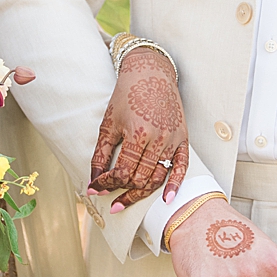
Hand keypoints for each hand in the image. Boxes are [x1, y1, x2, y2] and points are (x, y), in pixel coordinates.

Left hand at [88, 47, 188, 208]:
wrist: (151, 73)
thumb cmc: (127, 95)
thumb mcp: (108, 123)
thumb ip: (101, 153)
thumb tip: (93, 180)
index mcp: (137, 133)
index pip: (122, 171)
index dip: (107, 183)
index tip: (97, 189)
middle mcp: (158, 138)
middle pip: (141, 178)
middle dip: (123, 193)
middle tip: (113, 204)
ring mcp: (172, 139)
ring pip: (158, 176)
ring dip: (143, 193)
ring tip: (127, 202)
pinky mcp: (183, 138)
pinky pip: (181, 167)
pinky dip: (175, 185)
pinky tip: (167, 199)